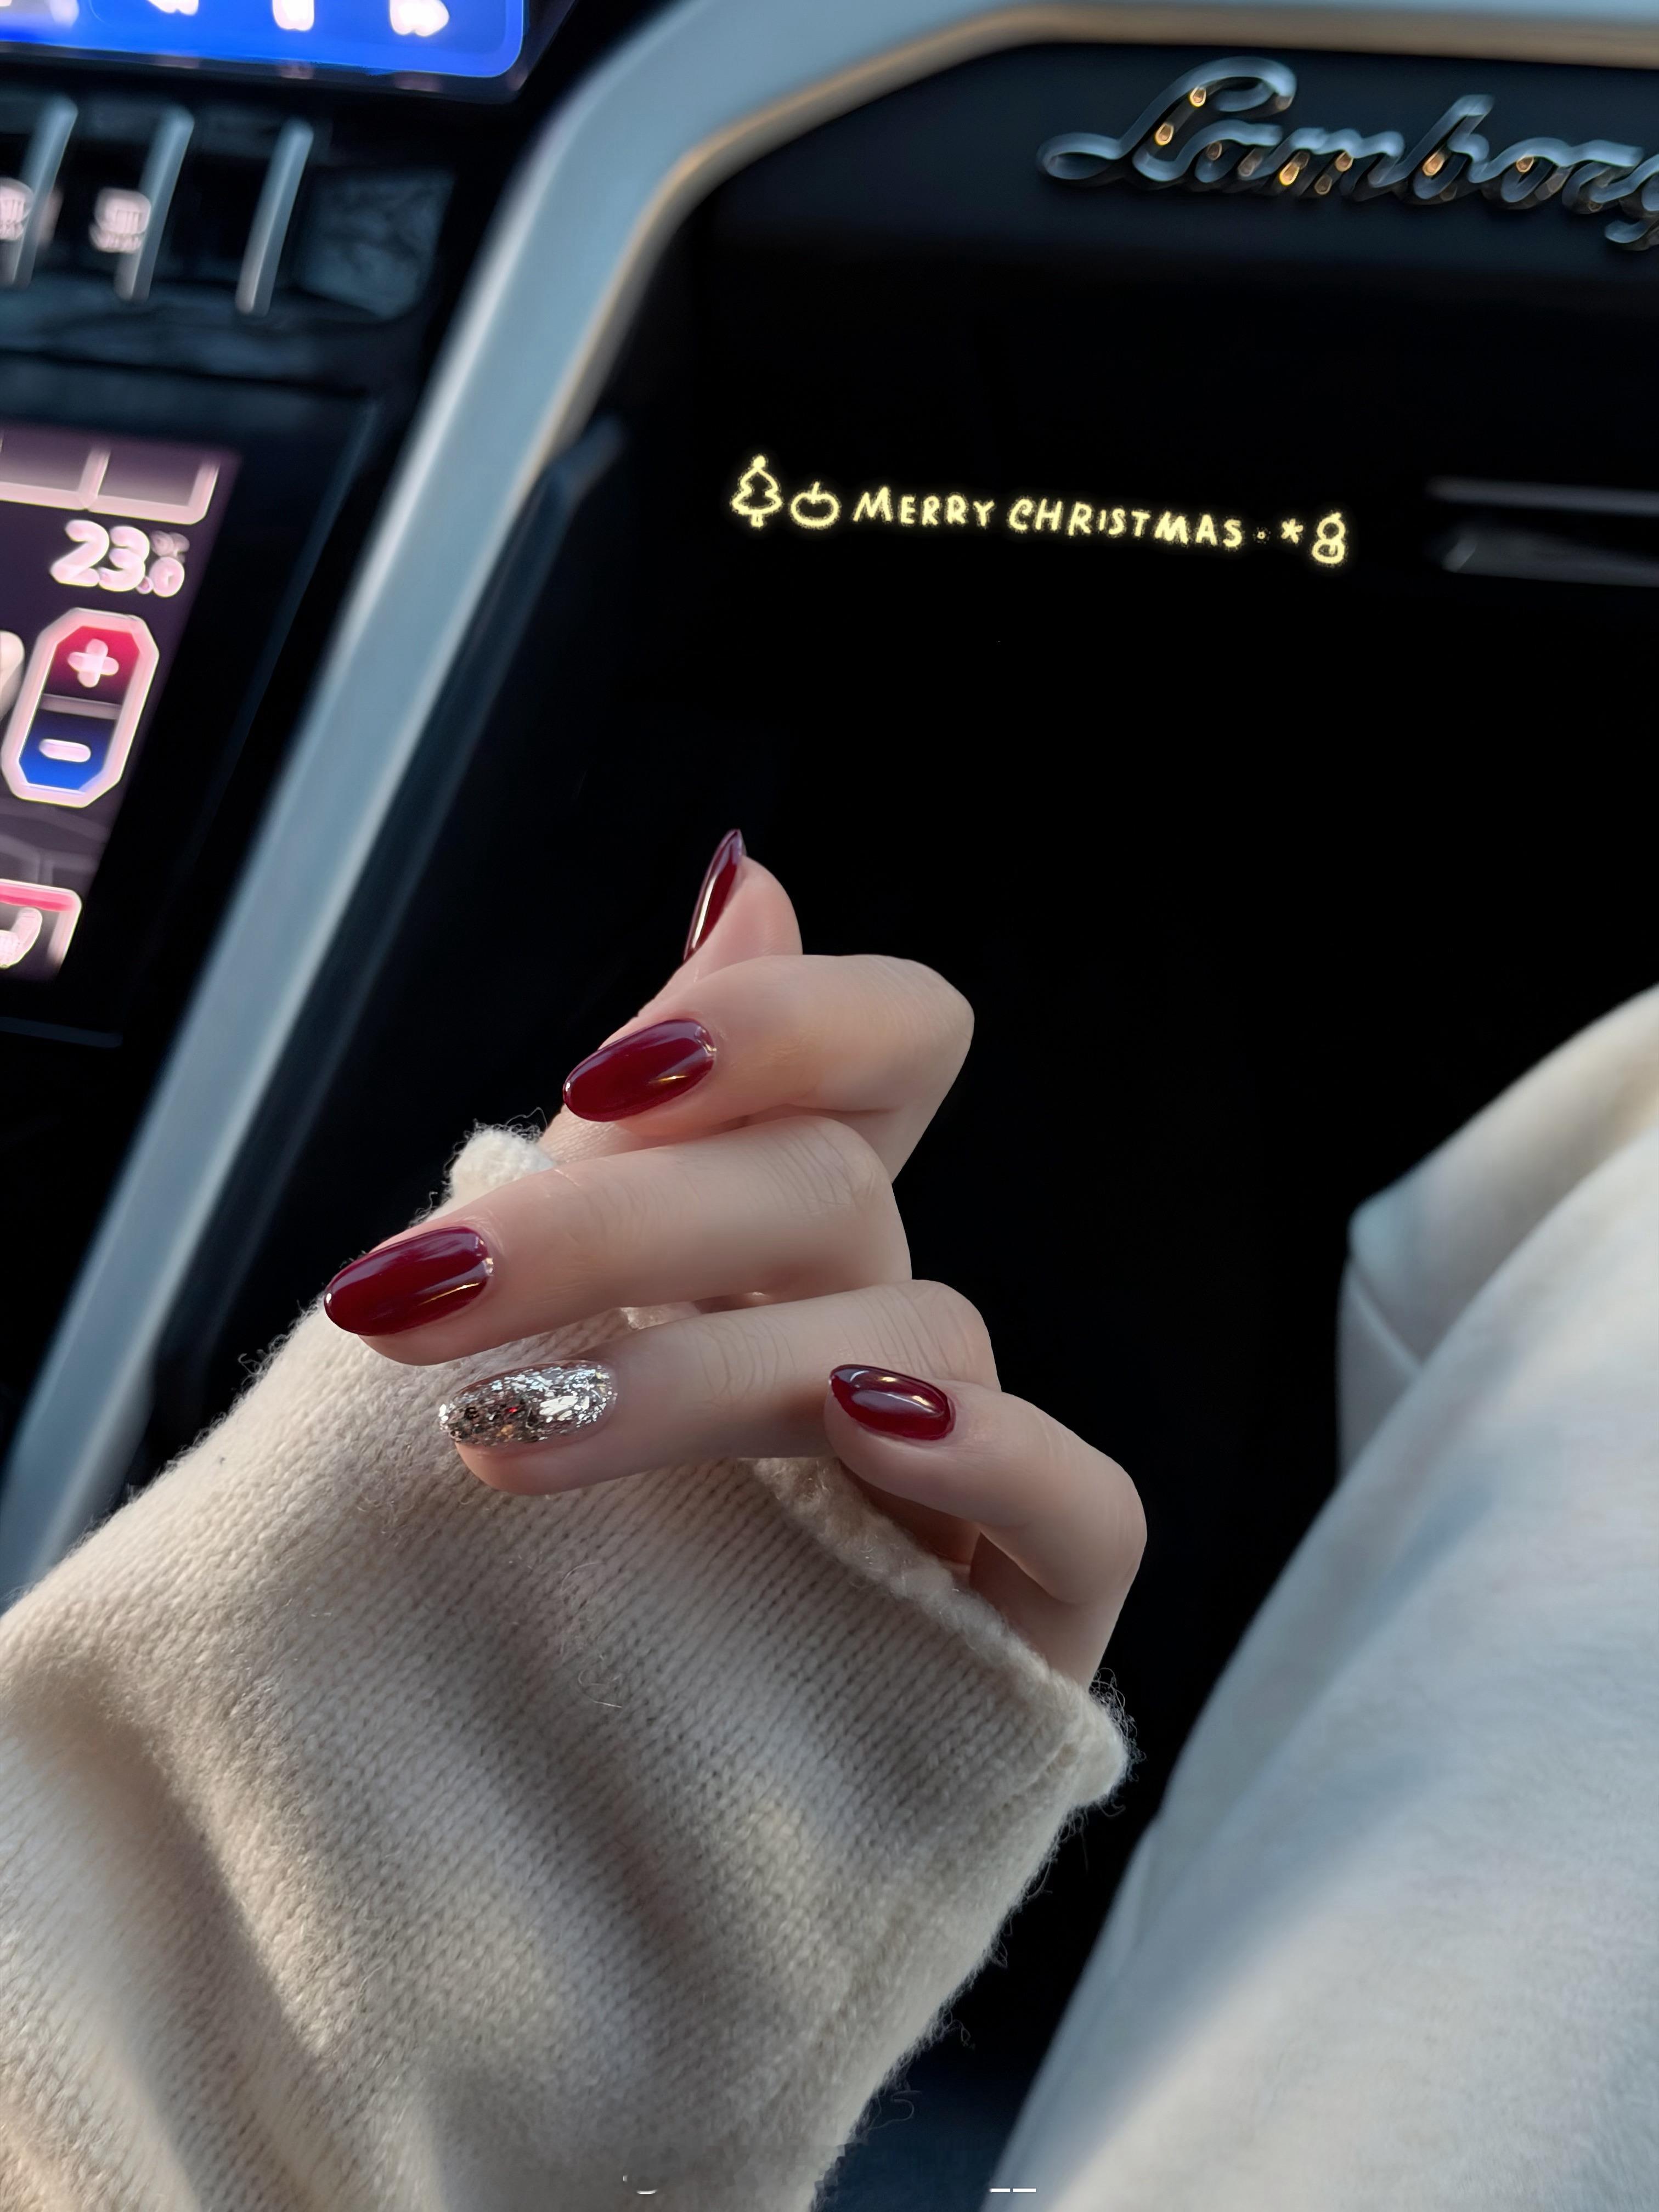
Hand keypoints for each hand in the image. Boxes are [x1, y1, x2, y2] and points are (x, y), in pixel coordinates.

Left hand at [323, 838, 1143, 1683]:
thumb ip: (658, 1120)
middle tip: (413, 1299)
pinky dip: (980, 1445)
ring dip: (702, 1364)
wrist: (527, 1884)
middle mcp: (887, 1328)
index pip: (887, 1045)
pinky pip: (1083, 1506)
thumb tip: (746, 867)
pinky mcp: (1021, 1626)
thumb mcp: (547, 1332)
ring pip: (906, 1329)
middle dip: (622, 1218)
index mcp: (790, 1244)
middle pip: (835, 1184)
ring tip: (500, 1443)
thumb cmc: (522, 1595)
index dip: (781, 1019)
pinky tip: (868, 1428)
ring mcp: (964, 1478)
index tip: (595, 1079)